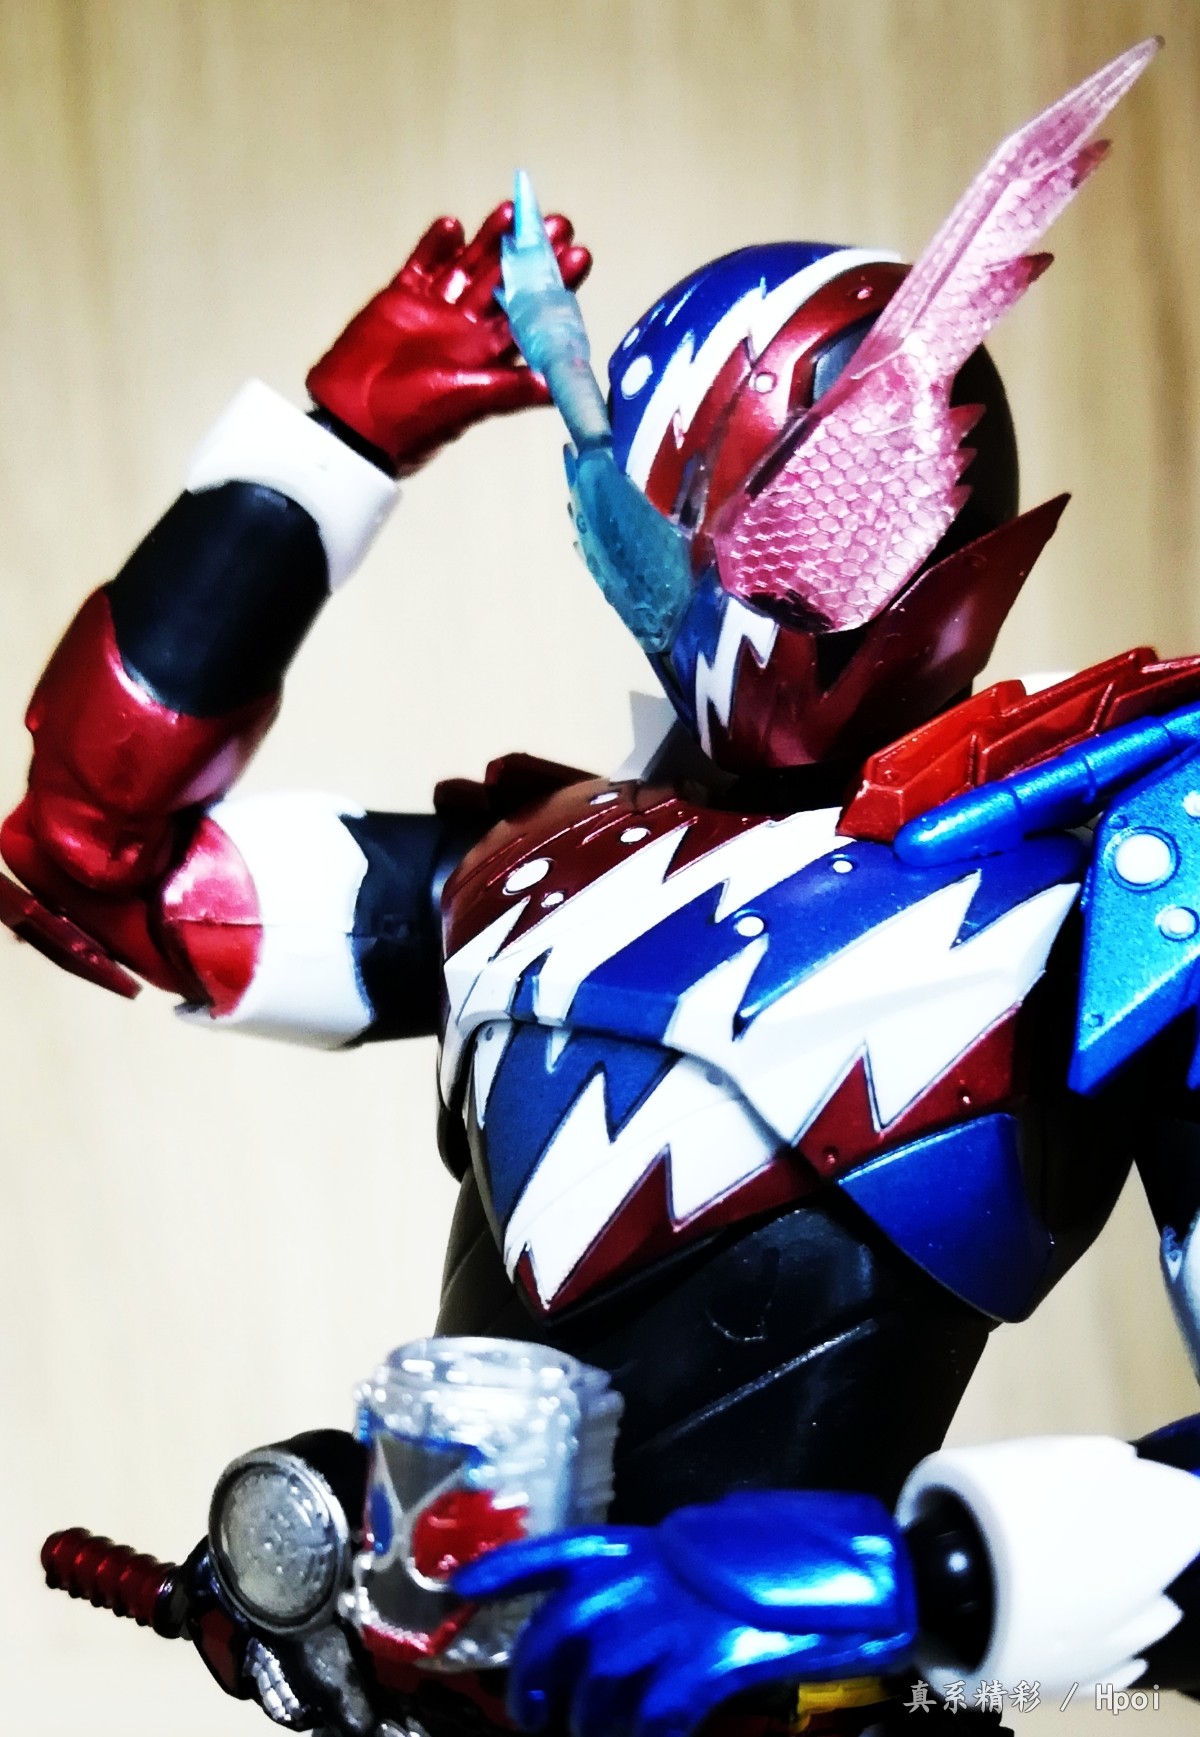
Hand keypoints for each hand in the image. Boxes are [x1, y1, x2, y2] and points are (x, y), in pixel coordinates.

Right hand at [307, 202, 590, 472]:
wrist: (354, 421)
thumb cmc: (413, 419)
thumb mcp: (468, 401)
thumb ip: (510, 389)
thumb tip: (555, 386)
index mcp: (489, 354)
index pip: (529, 313)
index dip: (554, 286)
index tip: (578, 255)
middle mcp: (467, 329)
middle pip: (504, 282)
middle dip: (528, 253)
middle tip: (557, 223)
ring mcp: (435, 311)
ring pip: (467, 267)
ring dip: (488, 240)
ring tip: (509, 210)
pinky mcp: (401, 299)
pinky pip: (422, 265)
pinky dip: (435, 246)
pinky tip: (452, 226)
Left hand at [454, 1491, 917, 1736]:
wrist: (867, 1571)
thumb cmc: (793, 1558)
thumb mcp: (714, 1549)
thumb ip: (661, 1571)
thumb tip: (627, 1602)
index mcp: (646, 1541)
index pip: (555, 1552)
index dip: (501, 1572)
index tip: (456, 1590)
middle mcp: (650, 1575)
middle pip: (559, 1634)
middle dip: (532, 1679)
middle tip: (529, 1713)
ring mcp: (679, 1619)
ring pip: (599, 1687)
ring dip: (587, 1723)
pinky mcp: (711, 1664)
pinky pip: (655, 1717)